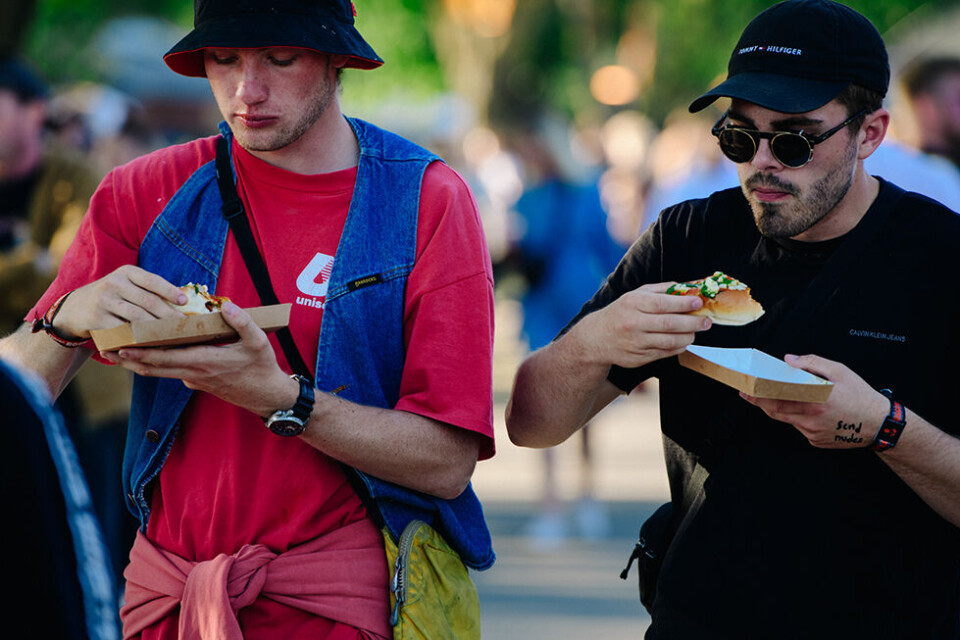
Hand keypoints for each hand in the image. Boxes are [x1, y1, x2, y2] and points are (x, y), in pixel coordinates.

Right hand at [55, 265, 187, 338]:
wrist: (75, 308)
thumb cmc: (113, 296)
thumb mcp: (126, 285)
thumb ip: (148, 290)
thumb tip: (182, 301)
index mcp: (126, 272)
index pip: (152, 280)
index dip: (170, 291)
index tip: (184, 302)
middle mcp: (114, 283)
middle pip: (148, 301)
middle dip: (168, 315)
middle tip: (184, 327)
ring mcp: (104, 301)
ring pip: (137, 317)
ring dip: (157, 329)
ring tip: (172, 336)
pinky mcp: (97, 319)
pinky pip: (123, 331)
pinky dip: (138, 338)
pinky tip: (151, 344)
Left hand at [100, 301, 294, 415]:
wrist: (268, 396)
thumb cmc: (262, 368)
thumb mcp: (259, 342)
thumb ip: (242, 322)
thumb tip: (227, 306)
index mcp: (205, 361)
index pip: (165, 358)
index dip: (141, 353)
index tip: (121, 344)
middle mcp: (194, 373)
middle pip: (154, 367)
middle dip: (129, 359)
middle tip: (107, 348)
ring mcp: (195, 380)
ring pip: (159, 373)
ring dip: (138, 365)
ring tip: (117, 355)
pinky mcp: (198, 383)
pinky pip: (171, 373)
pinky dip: (155, 366)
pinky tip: (149, 358)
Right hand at [571, 282, 710, 369]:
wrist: (596, 338)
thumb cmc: (620, 312)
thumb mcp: (635, 295)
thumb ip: (661, 289)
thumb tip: (688, 287)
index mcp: (633, 304)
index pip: (662, 304)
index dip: (683, 304)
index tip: (698, 303)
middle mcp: (633, 323)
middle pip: (669, 324)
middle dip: (692, 323)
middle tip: (706, 321)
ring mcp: (636, 343)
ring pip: (669, 341)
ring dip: (688, 337)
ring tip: (696, 331)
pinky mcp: (639, 357)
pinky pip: (665, 353)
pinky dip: (678, 347)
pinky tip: (683, 341)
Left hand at [740, 354, 888, 448]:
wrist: (880, 425)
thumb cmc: (860, 395)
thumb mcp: (840, 372)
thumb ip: (812, 363)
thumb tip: (788, 360)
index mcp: (815, 400)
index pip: (778, 397)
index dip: (759, 394)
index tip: (745, 389)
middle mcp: (811, 419)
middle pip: (776, 411)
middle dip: (759, 402)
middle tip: (746, 393)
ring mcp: (812, 433)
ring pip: (788, 419)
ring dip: (779, 409)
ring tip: (773, 398)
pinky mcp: (816, 442)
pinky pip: (800, 428)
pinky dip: (798, 418)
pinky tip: (808, 411)